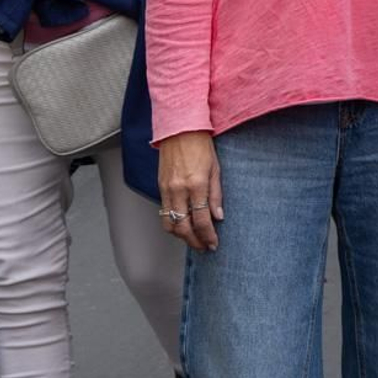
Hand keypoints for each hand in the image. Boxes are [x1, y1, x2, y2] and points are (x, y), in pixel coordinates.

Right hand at [157, 131, 222, 251]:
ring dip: (181, 236)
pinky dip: (172, 224)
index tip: (213, 244)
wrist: (180, 130)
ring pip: (169, 224)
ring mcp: (166, 189)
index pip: (201, 220)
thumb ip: (216, 195)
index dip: (207, 235)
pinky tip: (182, 226)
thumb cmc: (201, 146)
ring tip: (193, 240)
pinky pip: (163, 213)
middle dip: (194, 241)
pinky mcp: (159, 187)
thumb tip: (218, 217)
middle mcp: (178, 190)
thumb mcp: (216, 169)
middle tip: (204, 247)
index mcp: (196, 185)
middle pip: (183, 227)